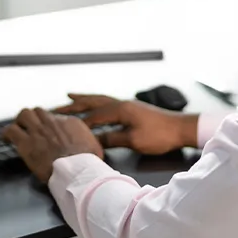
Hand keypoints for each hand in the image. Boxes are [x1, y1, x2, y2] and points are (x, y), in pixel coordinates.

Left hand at [1, 108, 103, 183]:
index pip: (56, 117)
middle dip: (33, 118)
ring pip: (24, 114)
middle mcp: (53, 122)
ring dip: (20, 121)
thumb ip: (88, 140)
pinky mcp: (26, 142)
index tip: (48, 133)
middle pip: (38, 111)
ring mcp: (38, 130)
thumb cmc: (87, 163)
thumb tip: (88, 144)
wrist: (77, 171)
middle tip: (30, 127)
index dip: (50, 125)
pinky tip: (5, 138)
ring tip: (18, 129)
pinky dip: (6, 133)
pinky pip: (11, 130)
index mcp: (70, 123)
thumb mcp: (95, 147)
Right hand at [56, 93, 194, 154]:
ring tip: (70, 97)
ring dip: (84, 99)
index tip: (64, 128)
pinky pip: (107, 102)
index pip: (93, 116)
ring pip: (99, 99)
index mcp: (120, 109)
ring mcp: (127, 104)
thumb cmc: (160, 135)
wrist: (181, 129)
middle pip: (92, 102)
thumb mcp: (134, 140)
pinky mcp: (132, 108)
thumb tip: (94, 140)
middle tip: (56, 106)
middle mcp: (121, 103)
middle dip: (73, 104)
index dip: (78, 124)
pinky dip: (96, 102)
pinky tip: (95, 105)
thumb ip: (112, 138)